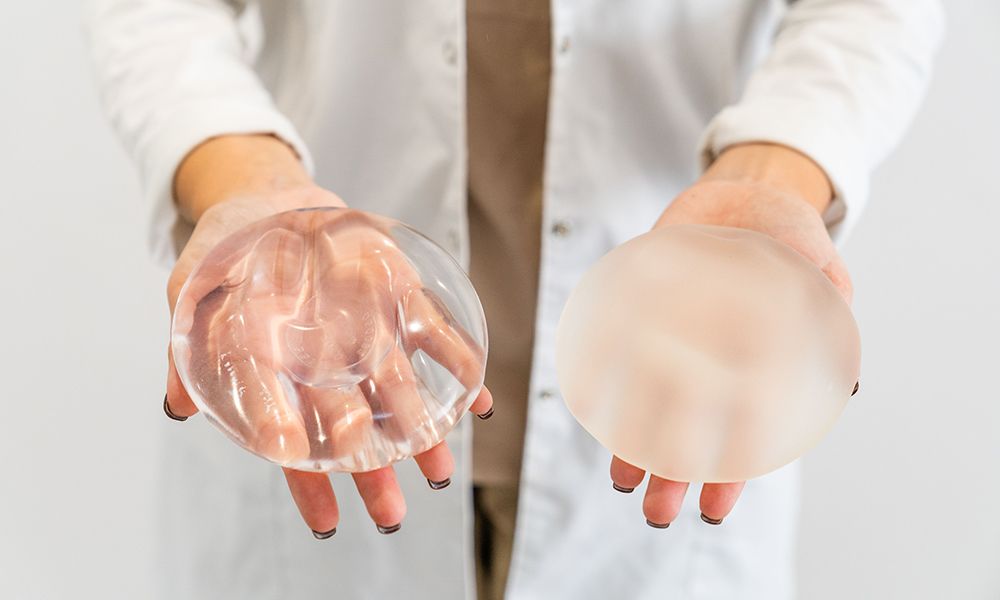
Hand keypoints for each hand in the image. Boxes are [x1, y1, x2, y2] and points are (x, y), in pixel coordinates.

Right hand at [163, 136, 492, 536]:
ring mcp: (366, 331)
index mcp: (279, 372)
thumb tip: (181, 406)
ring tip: (440, 471)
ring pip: (398, 391)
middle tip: (391, 514)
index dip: (308, 481)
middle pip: (353, 428)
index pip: (293, 441)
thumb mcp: (190, 290)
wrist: (265, 195)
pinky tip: (478, 398)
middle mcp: (327, 362)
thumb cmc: (226, 249)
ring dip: (423, 433)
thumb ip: (185, 346)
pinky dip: (458, 363)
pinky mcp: (398, 294)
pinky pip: (434, 332)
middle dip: (373, 473)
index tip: (327, 518)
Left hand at [609, 143, 850, 526]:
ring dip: (637, 442)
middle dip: (675, 475)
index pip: (746, 436)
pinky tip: (591, 405)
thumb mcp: (819, 263)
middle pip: (694, 431)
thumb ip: (827, 308)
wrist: (743, 192)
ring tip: (620, 479)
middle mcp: (714, 363)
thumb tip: (844, 379)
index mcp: (760, 367)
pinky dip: (606, 379)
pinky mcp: (643, 311)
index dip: (733, 475)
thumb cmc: (789, 233)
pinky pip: (620, 352)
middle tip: (655, 513)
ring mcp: (677, 340)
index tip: (715, 508)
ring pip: (654, 403)